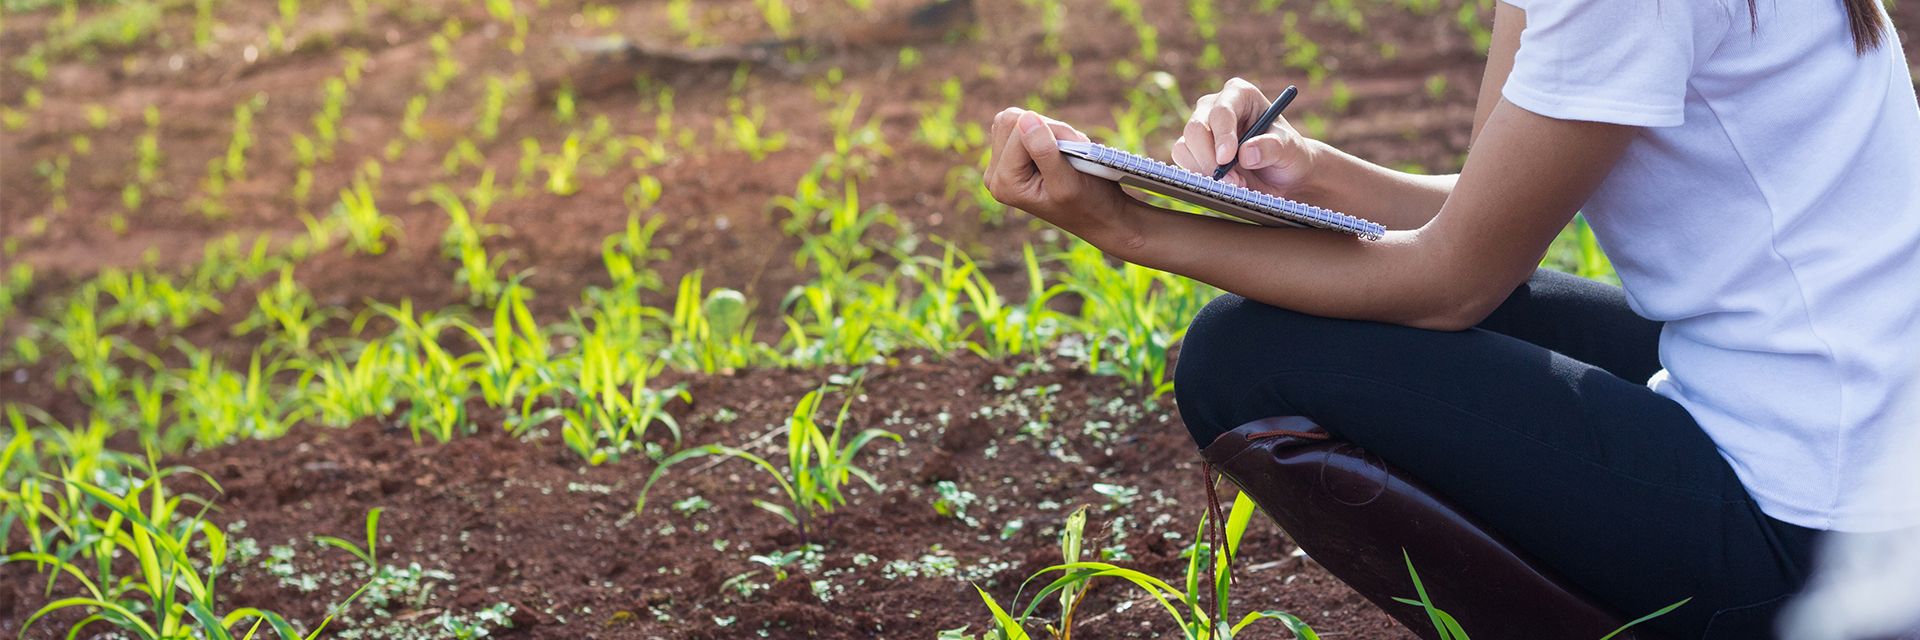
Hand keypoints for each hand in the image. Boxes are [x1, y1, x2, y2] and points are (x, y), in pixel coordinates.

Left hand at [985, 108, 1142, 248]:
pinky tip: (1057, 151)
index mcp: (1005, 182)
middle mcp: (995, 175)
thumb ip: (1044, 151)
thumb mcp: (1068, 181)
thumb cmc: (1088, 204)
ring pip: (1015, 119)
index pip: (1017, 127)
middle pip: (1011, 120)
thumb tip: (1025, 118)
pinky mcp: (1009, 158)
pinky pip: (1020, 124)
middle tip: (1069, 150)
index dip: (1051, 131)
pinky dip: (1044, 131)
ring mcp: (1000, 166)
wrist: (1098, 218)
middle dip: (1046, 128)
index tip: (1074, 149)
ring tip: (1065, 153)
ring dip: (1047, 129)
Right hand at [1173, 78, 1323, 197]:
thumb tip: (1246, 154)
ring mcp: (1202, 127)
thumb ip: (1272, 147)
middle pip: (1196, 128)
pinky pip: (1183, 160)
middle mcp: (1215, 106)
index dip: (1222, 135)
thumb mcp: (1290, 149)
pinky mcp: (1192, 148)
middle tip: (1232, 181)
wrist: (1281, 174)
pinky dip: (1200, 176)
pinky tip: (1224, 182)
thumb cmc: (1287, 154)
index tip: (1228, 159)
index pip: (1222, 111)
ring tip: (1236, 183)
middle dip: (1210, 158)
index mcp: (1241, 95)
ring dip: (1206, 170)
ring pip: (1185, 146)